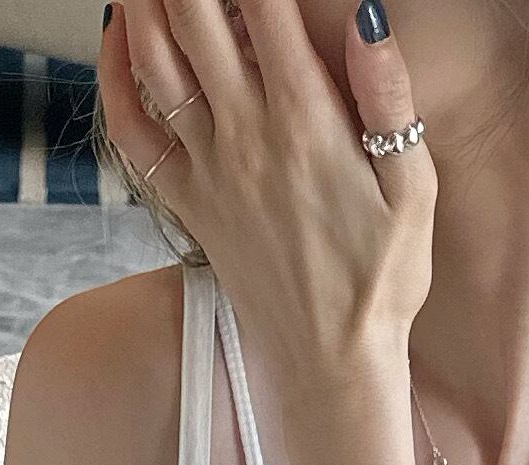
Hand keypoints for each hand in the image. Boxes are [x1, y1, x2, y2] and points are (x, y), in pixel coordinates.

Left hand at [102, 0, 434, 384]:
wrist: (335, 365)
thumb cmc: (383, 279)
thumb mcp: (413, 187)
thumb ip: (390, 96)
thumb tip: (368, 14)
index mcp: (307, 121)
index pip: (266, 6)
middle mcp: (248, 136)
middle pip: (196, 19)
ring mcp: (209, 170)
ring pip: (156, 62)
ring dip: (144, 5)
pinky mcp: (187, 204)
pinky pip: (133, 133)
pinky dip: (115, 78)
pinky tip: (116, 39)